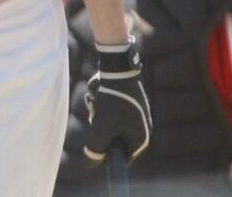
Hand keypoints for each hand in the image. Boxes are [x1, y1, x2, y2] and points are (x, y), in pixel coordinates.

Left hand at [83, 38, 150, 165]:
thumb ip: (95, 148)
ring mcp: (135, 115)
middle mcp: (141, 128)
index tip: (94, 143)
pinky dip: (100, 104)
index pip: (121, 158)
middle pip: (112, 140)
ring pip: (107, 124)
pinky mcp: (126, 103)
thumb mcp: (101, 127)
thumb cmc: (112, 99)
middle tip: (98, 114)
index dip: (105, 154)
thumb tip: (90, 163)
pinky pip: (108, 110)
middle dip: (100, 128)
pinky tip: (98, 92)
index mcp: (141, 139)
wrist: (117, 67)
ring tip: (98, 100)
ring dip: (98, 114)